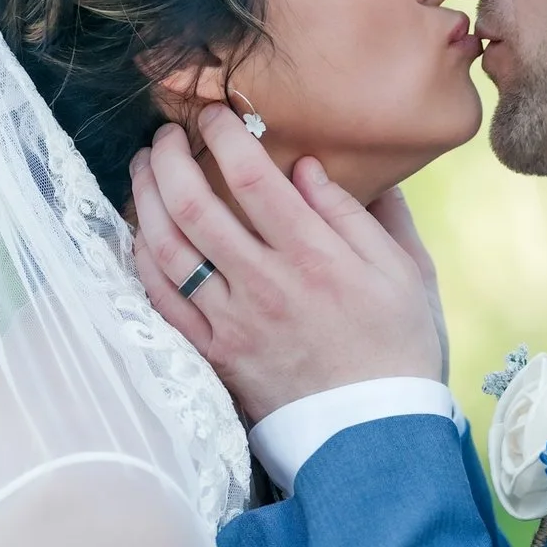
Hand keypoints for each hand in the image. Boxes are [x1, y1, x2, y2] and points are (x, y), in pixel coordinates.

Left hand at [129, 109, 445, 422]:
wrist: (376, 434)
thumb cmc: (399, 348)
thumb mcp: (406, 272)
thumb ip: (362, 213)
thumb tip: (311, 167)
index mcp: (316, 257)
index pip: (253, 179)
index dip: (223, 136)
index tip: (212, 112)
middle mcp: (266, 284)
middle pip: (195, 206)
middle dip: (170, 158)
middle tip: (166, 135)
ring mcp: (233, 322)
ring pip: (168, 250)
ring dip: (146, 201)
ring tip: (143, 169)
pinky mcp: (215, 354)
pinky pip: (164, 301)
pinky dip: (143, 260)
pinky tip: (140, 233)